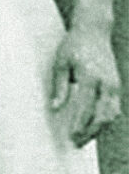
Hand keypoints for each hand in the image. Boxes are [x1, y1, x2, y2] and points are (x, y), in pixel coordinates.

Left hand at [50, 24, 121, 147]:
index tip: (71, 136)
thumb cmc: (73, 45)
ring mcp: (114, 85)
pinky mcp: (116, 86)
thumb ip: (59, 86)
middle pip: (102, 115)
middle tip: (75, 143)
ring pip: (110, 115)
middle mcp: (106, 83)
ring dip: (98, 128)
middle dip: (89, 131)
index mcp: (90, 76)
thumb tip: (55, 108)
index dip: (80, 124)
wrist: (94, 30)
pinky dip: (104, 119)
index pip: (86, 107)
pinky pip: (113, 108)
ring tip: (83, 138)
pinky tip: (93, 126)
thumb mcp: (61, 62)